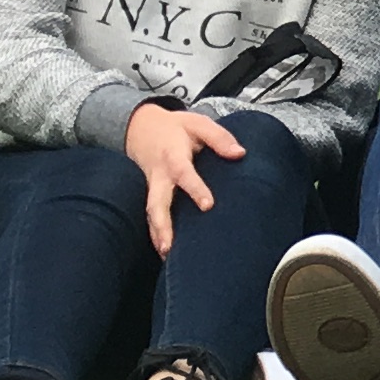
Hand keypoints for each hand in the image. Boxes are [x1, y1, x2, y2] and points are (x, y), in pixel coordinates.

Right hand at [121, 99, 243, 252]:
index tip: (208, 205)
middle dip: (162, 224)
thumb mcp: (198, 123)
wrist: (140, 126)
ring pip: (151, 213)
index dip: (195, 189)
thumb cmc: (175, 128)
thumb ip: (219, 138)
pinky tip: (164, 253)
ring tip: (166, 255)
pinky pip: (151, 215)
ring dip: (157, 234)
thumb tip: (240, 153)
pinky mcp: (151, 194)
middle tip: (169, 246)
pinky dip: (155, 233)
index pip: (184, 174)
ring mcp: (152, 187)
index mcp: (172, 156)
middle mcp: (159, 176)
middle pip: (157, 202)